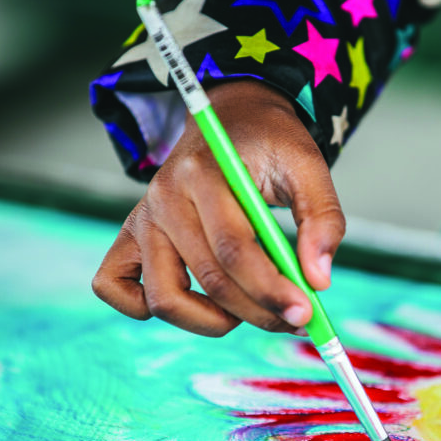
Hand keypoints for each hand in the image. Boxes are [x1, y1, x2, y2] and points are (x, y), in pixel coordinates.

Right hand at [92, 80, 345, 336]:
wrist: (233, 119)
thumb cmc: (270, 145)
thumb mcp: (308, 166)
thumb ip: (323, 219)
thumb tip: (318, 282)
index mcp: (203, 173)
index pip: (233, 248)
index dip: (271, 289)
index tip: (305, 312)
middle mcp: (163, 198)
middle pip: (207, 277)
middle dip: (258, 310)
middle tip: (296, 318)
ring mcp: (142, 220)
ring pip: (164, 297)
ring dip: (212, 322)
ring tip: (252, 310)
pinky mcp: (130, 239)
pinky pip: (117, 288)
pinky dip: (147, 309)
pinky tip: (196, 304)